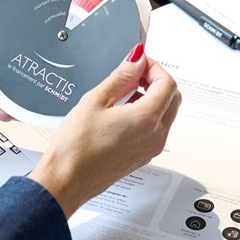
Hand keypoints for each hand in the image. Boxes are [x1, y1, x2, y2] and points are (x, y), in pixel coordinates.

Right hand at [29, 44, 180, 217]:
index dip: (154, 67)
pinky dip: (146, 114)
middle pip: (172, 98)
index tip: (138, 62)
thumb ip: (121, 76)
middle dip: (156, 81)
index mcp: (146, 120)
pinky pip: (155, 128)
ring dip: (151, 97)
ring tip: (122, 93)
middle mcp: (155, 136)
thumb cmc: (75, 147)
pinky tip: (121, 111)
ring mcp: (151, 149)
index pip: (167, 84)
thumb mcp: (95, 100)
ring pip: (165, 113)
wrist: (66, 180)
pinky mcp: (143, 156)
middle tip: (134, 73)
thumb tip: (136, 60)